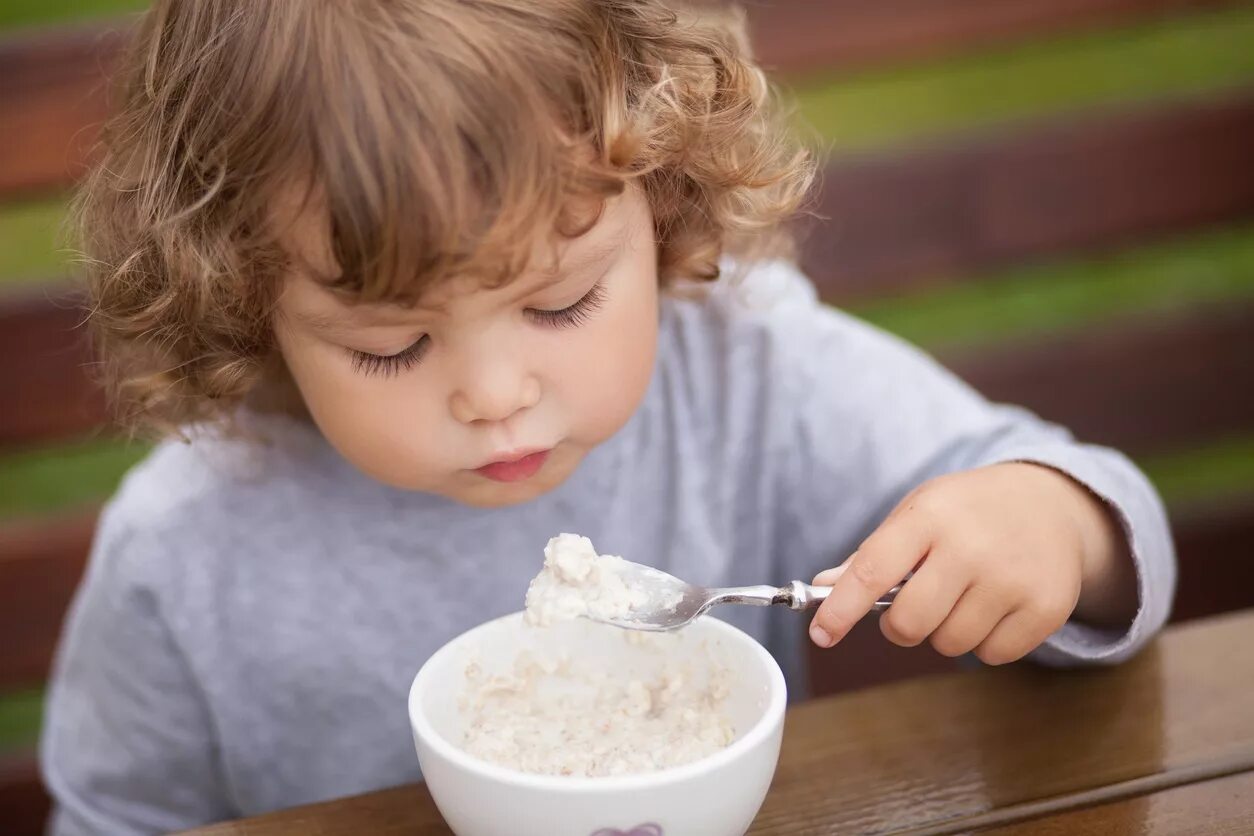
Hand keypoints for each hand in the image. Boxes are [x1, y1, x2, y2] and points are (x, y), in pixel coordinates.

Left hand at [808, 463, 1135, 663]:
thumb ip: (871, 555)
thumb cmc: (968, 512)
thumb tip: (823, 589)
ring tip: (964, 596)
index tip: (821, 634)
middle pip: (909, 623)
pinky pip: (991, 655)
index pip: (872, 570)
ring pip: (949, 644)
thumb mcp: (918, 513)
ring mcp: (1012, 578)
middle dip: (900, 626)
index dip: (841, 609)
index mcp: (929, 516)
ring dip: (946, 632)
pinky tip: (996, 606)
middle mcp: (970, 546)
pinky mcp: (1045, 607)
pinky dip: (986, 641)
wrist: (1052, 503)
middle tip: (914, 605)